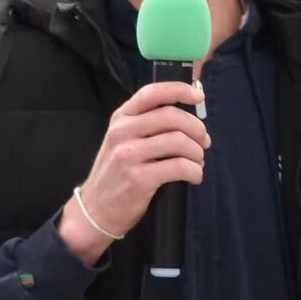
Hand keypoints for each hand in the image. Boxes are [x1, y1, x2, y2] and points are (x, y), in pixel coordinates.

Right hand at [55, 80, 206, 261]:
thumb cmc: (116, 173)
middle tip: (204, 142)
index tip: (199, 97)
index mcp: (120, 118)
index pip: (152, 93)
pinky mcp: (139, 178)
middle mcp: (122, 132)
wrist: (95, 209)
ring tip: (198, 162)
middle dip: (197, 128)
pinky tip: (194, 176)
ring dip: (197, 153)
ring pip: (179, 141)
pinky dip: (195, 171)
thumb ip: (146, 124)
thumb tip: (188, 118)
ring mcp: (129, 155)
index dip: (179, 90)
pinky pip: (179, 167)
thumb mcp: (122, 140)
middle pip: (172, 117)